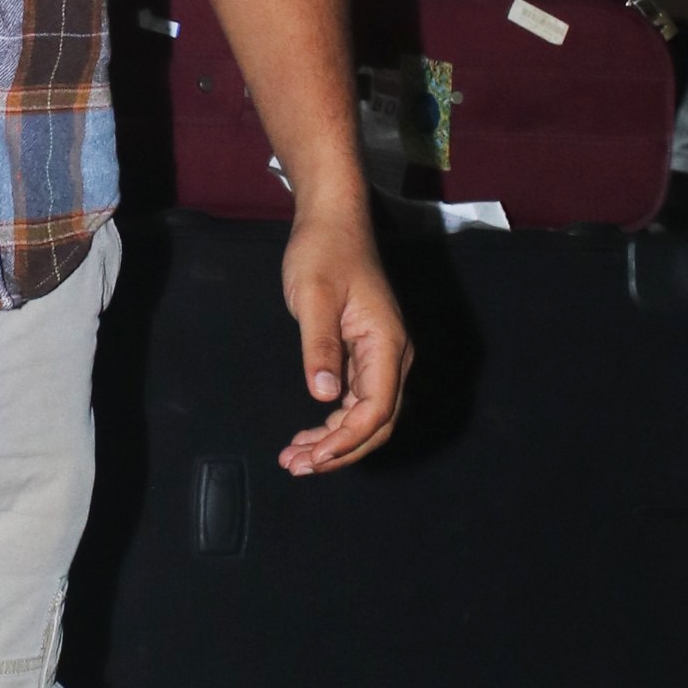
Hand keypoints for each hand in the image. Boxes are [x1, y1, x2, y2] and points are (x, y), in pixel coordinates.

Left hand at [276, 200, 411, 474]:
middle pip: (376, 423)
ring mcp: (381, 356)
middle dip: (339, 451)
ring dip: (335, 442)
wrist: (331, 221)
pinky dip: (333, 423)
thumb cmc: (322, 252)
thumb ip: (319, 346)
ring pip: (366, 416)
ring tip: (295, 458)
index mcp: (386, 343)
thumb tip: (323, 395)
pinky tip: (308, 435)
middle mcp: (392, 355)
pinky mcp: (366, 354)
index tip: (314, 456)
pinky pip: (357, 401)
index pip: (377, 410)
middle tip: (296, 466)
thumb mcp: (313, 297)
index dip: (347, 440)